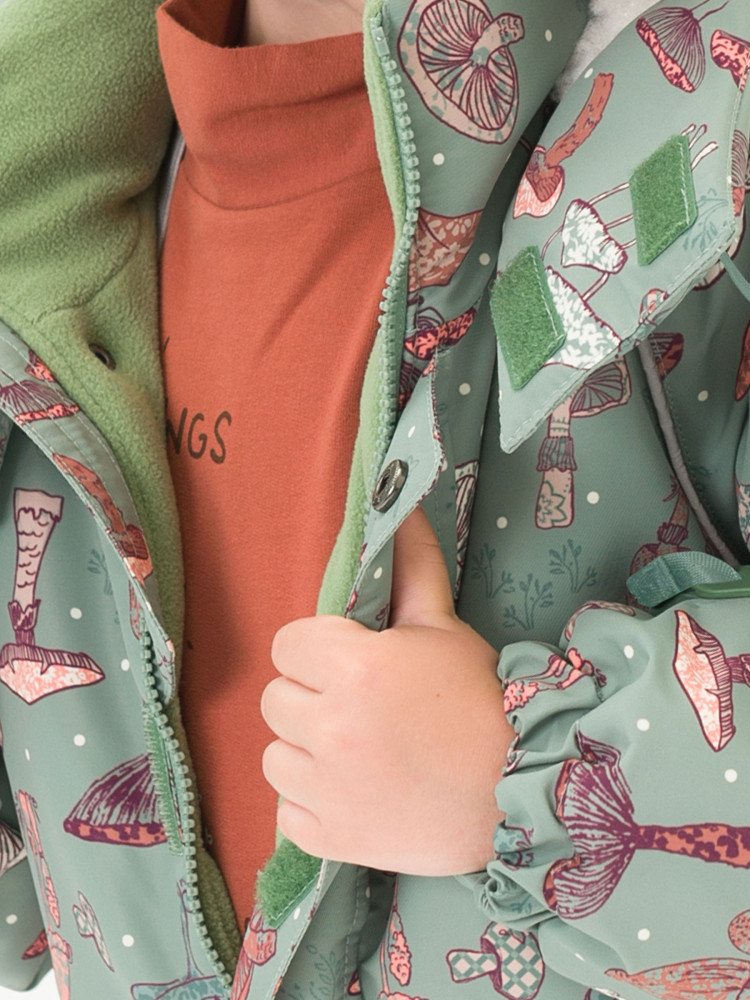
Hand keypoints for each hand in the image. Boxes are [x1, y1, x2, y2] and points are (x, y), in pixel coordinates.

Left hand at [261, 506, 513, 875]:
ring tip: (356, 752)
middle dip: (309, 698)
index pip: (285, 645)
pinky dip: (314, 805)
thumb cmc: (480, 701)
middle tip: (358, 708)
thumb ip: (413, 567)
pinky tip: (355, 793)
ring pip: (274, 756)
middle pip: (275, 699)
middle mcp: (331, 728)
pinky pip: (288, 812)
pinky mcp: (332, 840)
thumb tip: (401, 506)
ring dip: (306, 752)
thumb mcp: (444, 628)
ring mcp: (329, 790)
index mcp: (354, 668)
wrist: (521, 790)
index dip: (314, 650)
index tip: (345, 662)